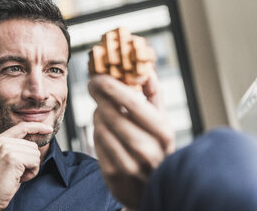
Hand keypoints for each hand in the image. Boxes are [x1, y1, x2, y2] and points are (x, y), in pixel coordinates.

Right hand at [0, 122, 52, 210]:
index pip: (23, 127)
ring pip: (35, 154)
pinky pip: (35, 162)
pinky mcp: (13, 158)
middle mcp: (2, 141)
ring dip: (31, 167)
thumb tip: (35, 146)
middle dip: (31, 161)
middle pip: (33, 145)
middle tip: (17, 173)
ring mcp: (7, 148)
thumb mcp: (6, 160)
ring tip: (16, 175)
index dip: (38, 127)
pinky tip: (19, 178)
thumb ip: (17, 149)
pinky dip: (32, 173)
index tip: (48, 129)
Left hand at [88, 72, 174, 209]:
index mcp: (163, 133)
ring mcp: (130, 166)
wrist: (150, 188)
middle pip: (111, 114)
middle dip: (99, 96)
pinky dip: (96, 131)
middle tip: (93, 85)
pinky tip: (104, 129)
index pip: (132, 103)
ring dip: (98, 114)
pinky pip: (96, 143)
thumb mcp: (162, 121)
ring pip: (100, 128)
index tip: (99, 76)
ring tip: (103, 110)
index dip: (111, 86)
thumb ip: (154, 94)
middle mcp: (148, 151)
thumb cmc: (156, 147)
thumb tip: (146, 68)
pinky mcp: (113, 176)